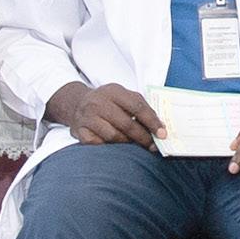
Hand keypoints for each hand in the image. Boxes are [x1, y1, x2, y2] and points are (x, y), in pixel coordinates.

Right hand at [47, 81, 162, 147]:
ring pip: (113, 136)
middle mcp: (98, 102)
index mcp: (113, 91)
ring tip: (134, 145)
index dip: (152, 121)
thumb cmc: (107, 102)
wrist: (77, 104)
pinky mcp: (79, 131)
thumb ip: (141, 107)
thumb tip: (160, 127)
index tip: (162, 134)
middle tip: (152, 146)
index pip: (137, 106)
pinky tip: (115, 146)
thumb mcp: (123, 96)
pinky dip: (109, 147)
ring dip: (127, 143)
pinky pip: (98, 144)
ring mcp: (87, 117)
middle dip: (143, 137)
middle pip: (126, 124)